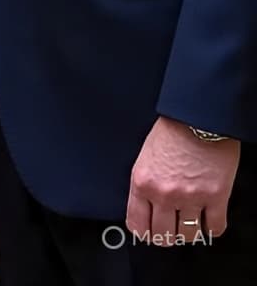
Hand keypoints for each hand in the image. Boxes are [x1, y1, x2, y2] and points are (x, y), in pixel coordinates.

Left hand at [126, 116, 239, 242]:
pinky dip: (212, 229)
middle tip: (171, 229)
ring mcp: (191, 198)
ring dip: (189, 232)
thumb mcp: (145, 157)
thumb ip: (145, 184)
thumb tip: (146, 206)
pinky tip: (208, 220)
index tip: (149, 232)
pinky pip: (214, 229)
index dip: (144, 232)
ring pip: (189, 236)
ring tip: (189, 223)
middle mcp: (165, 194)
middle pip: (163, 235)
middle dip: (166, 236)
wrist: (196, 118)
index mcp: (142, 182)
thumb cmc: (171, 132)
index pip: (137, 224)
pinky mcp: (216, 197)